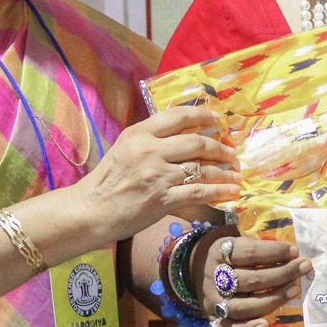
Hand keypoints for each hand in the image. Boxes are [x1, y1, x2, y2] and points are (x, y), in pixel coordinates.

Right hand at [79, 107, 240, 241]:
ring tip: (236, 174)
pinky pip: (199, 193)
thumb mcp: (125, 148)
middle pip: (197, 142)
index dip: (203, 116)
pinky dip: (220, 192)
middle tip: (231, 152)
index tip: (218, 120)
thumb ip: (151, 139)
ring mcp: (157, 175)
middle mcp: (150, 150)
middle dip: (220, 147)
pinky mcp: (162, 199)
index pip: (178, 116)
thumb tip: (185, 135)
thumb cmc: (107, 181)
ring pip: (202, 168)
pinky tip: (231, 192)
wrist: (91, 210)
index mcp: (139, 133)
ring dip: (224, 171)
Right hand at [191, 230, 308, 326]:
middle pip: (250, 280)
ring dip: (273, 299)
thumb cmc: (228, 257)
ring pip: (244, 306)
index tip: (294, 251)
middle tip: (303, 267)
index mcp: (219, 253)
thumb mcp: (236, 243)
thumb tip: (293, 254)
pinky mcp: (214, 320)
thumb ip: (258, 248)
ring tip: (294, 290)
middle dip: (281, 274)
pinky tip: (265, 325)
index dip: (273, 251)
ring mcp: (214, 301)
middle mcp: (214, 278)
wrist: (197, 270)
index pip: (248, 252)